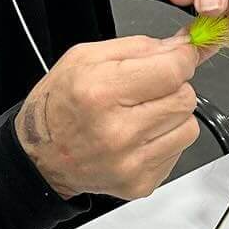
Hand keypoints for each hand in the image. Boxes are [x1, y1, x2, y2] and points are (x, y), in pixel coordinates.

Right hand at [15, 34, 201, 200]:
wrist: (39, 158)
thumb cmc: (58, 106)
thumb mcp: (84, 58)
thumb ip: (139, 47)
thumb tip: (184, 46)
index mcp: (101, 92)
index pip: (172, 71)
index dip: (182, 59)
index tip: (179, 58)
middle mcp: (117, 131)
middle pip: (185, 99)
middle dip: (173, 88)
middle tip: (147, 91)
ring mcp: (130, 162)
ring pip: (188, 128)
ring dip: (171, 117)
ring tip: (141, 116)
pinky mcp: (139, 183)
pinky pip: (177, 152)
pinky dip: (164, 141)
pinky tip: (138, 138)